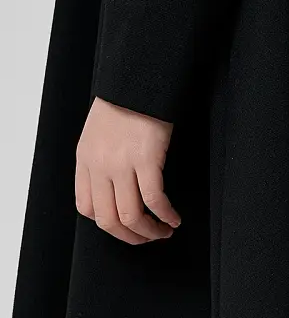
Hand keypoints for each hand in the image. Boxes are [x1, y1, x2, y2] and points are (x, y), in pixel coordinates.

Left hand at [75, 98, 181, 244]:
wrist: (137, 79)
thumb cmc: (124, 105)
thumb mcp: (99, 135)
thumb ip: (101, 163)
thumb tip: (115, 193)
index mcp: (85, 159)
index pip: (86, 208)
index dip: (108, 224)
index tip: (127, 226)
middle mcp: (99, 165)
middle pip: (109, 220)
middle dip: (131, 237)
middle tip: (149, 237)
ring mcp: (121, 164)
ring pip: (131, 216)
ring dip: (150, 232)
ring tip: (164, 231)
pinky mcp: (146, 159)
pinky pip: (154, 201)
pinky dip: (166, 215)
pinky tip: (174, 218)